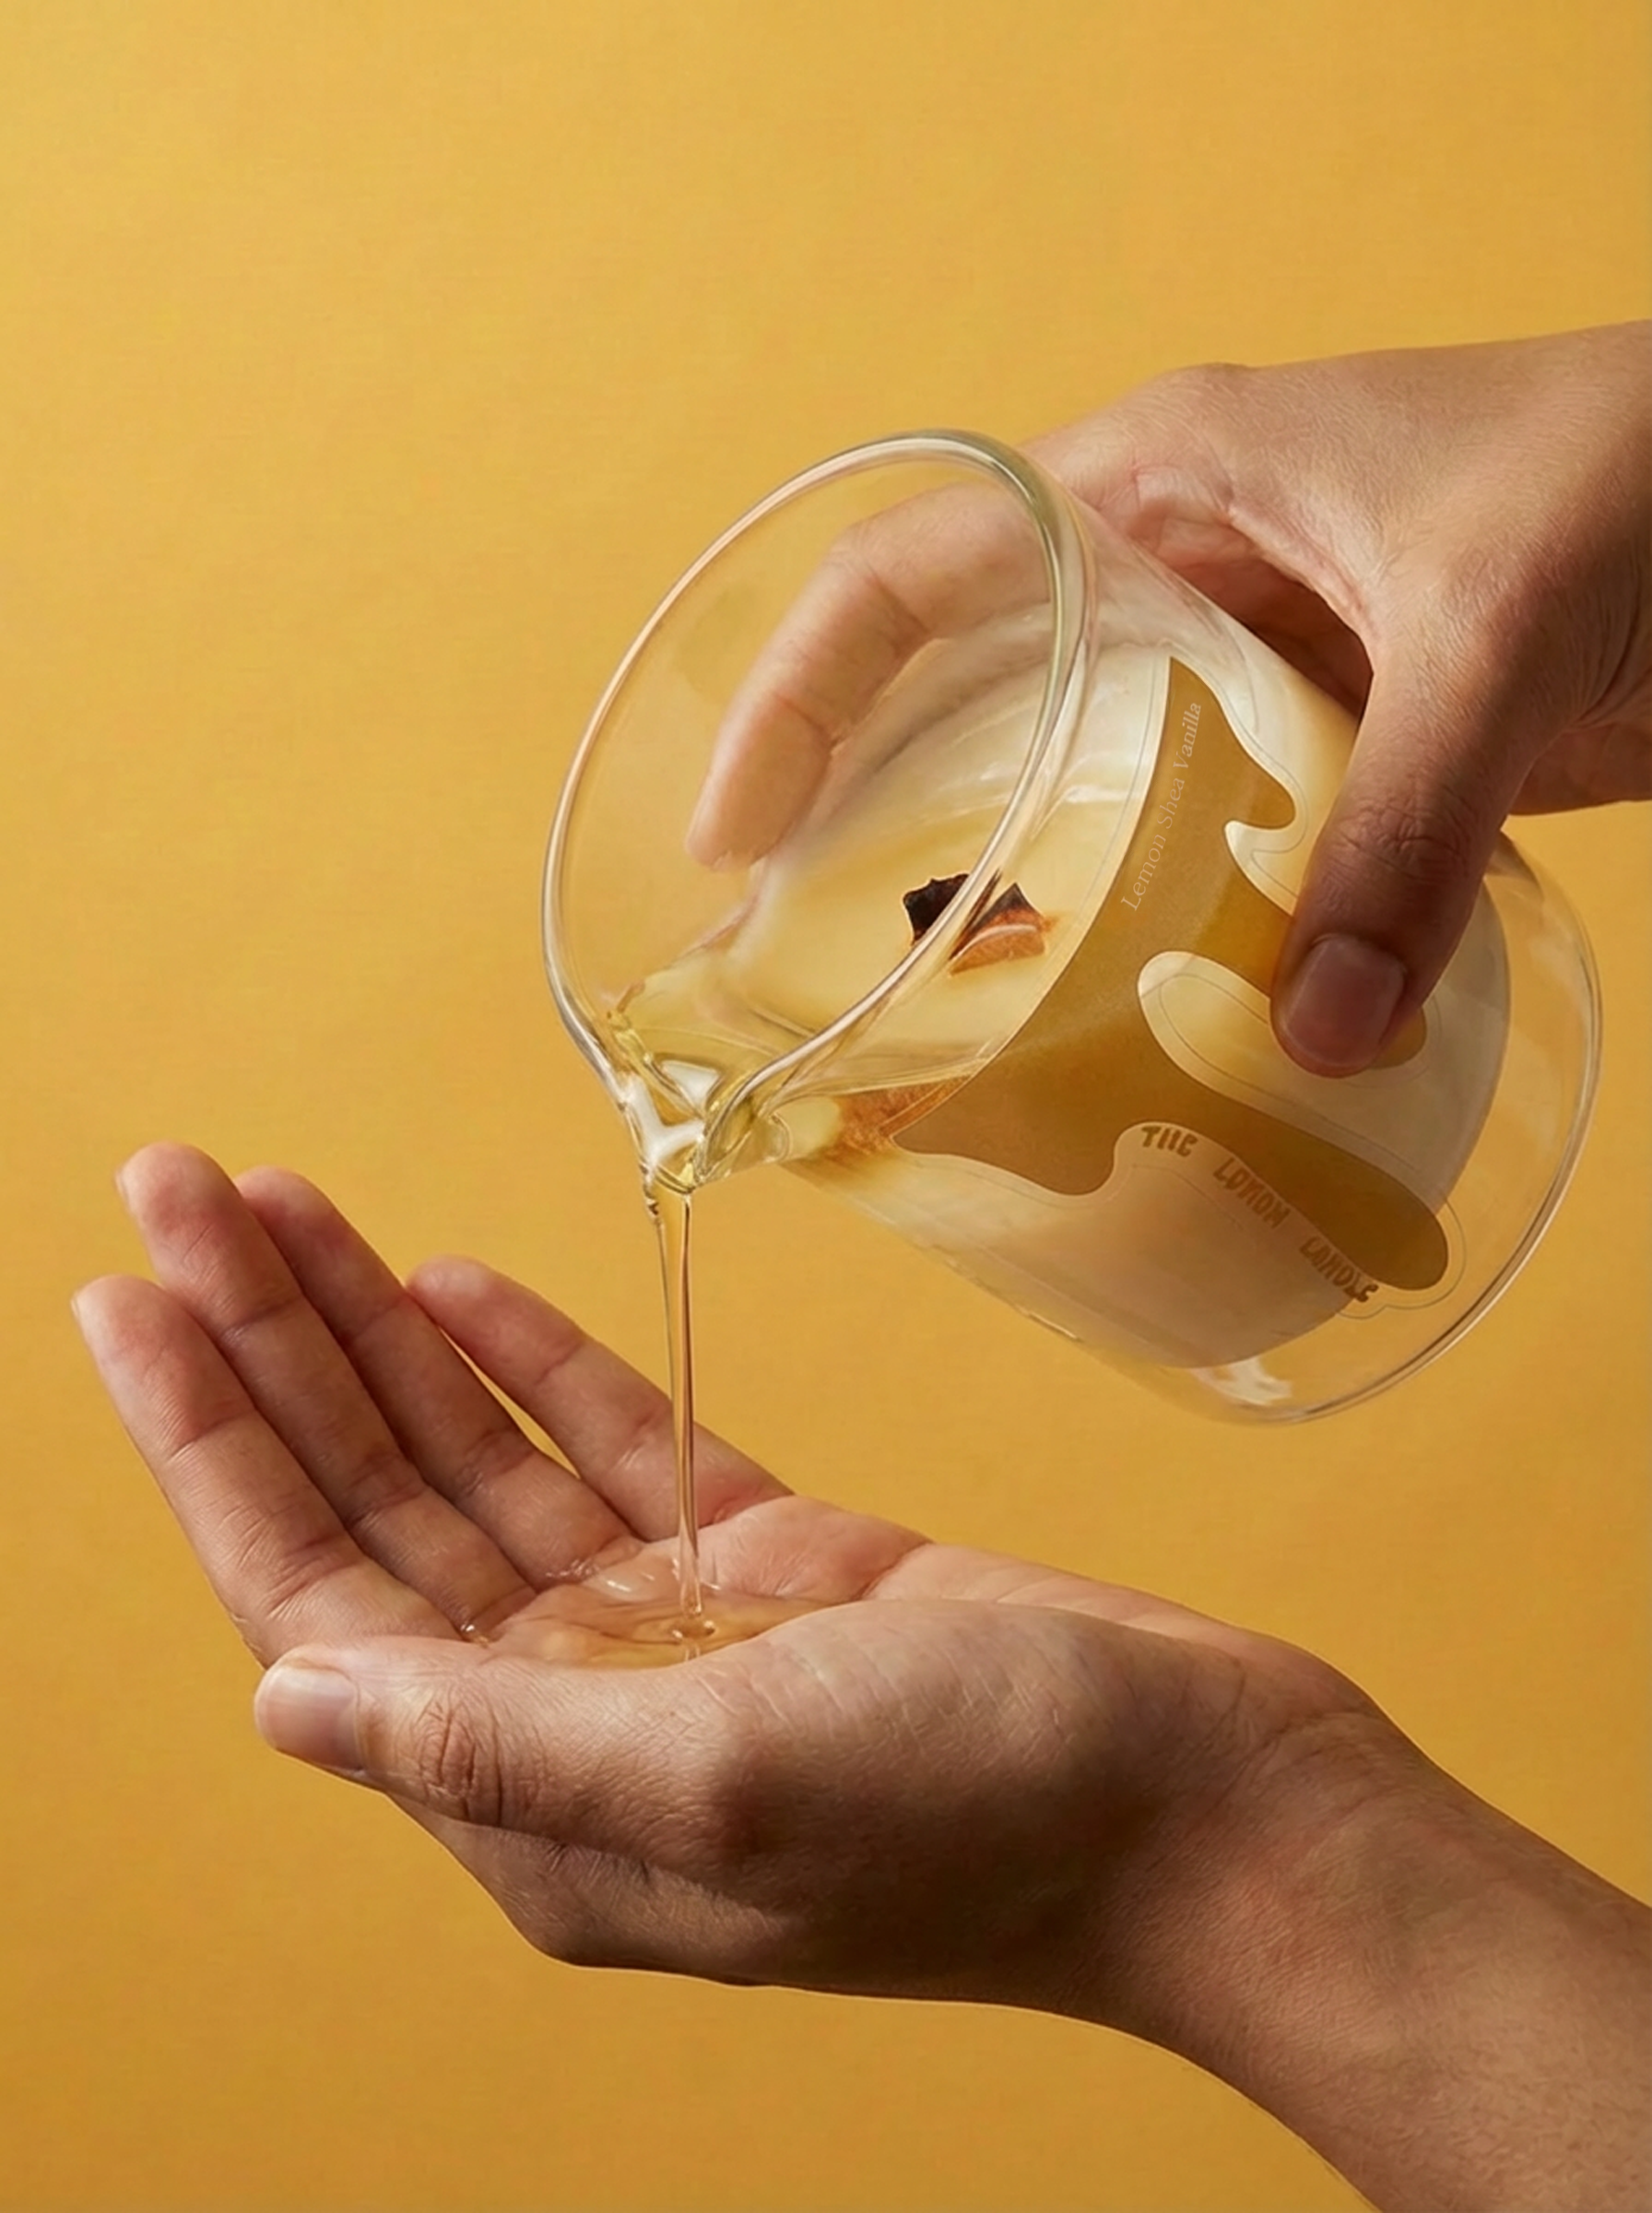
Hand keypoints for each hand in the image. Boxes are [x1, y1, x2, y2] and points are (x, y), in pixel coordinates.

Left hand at [70, 1145, 1362, 2011]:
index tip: (131, 1298)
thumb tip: (286, 1699)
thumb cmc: (996, 1812)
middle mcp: (580, 1719)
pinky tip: (454, 1281)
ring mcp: (674, 1636)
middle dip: (274, 1350)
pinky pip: (612, 1448)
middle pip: (379, 1508)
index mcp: (538, 1800)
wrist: (1214, 1797)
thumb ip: (494, 1745)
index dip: (213, 1447)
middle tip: (185, 1187)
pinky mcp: (770, 1566)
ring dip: (383, 1333)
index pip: (315, 1600)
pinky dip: (534, 1363)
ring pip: (482, 1461)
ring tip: (289, 1202)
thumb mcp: (726, 1781)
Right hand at [689, 325, 1650, 1076]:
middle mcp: (1180, 575)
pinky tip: (1144, 1023)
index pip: (910, 575)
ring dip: (1025, 895)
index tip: (736, 838)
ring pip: (1086, 786)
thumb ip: (1406, 829)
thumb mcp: (1495, 627)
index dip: (797, 699)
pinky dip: (1171, 930)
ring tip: (949, 1024)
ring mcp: (1256, 668)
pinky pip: (1211, 844)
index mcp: (1157, 485)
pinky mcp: (1337, 747)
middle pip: (968, 696)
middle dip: (876, 819)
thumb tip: (1325, 1043)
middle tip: (806, 965)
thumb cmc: (1639, 464)